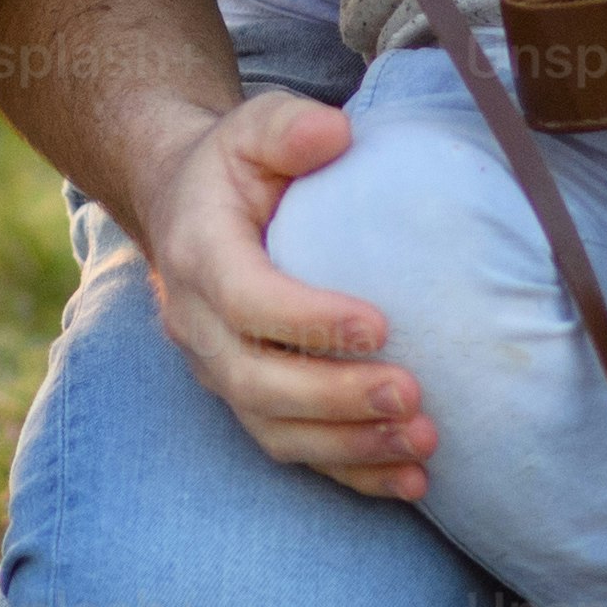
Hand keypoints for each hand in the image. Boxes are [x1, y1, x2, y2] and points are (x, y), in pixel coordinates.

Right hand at [134, 88, 435, 498]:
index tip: (379, 324)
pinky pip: (295, 451)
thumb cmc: (232, 167)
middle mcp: (198, 326)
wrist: (182, 209)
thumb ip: (287, 127)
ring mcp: (219, 373)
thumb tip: (335, 132)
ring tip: (424, 443)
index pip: (246, 299)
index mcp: (198, 255)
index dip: (307, 320)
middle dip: (337, 398)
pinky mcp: (248, 402)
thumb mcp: (251, 125)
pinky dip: (352, 473)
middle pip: (259, 382)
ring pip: (277, 430)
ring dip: (352, 446)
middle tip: (413, 394)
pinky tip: (412, 481)